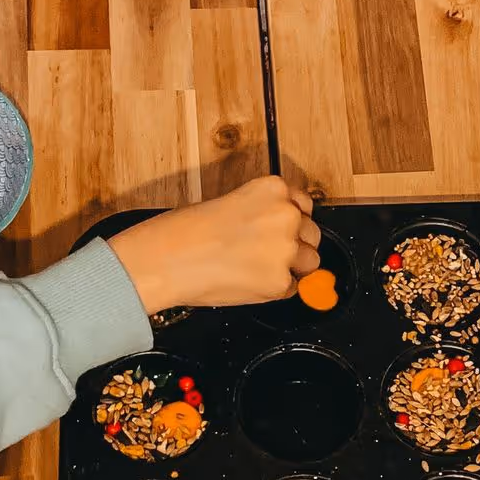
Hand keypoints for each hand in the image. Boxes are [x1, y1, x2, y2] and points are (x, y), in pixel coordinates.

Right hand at [107, 176, 321, 314]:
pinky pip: (292, 289)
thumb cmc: (185, 231)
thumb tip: (283, 235)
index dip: (292, 222)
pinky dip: (275, 289)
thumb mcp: (231, 204)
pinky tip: (247, 282)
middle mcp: (286, 215)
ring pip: (310, 263)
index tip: (280, 231)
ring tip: (256, 269)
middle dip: (295, 245)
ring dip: (292, 268)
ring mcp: (286, 250)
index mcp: (274, 189)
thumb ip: (262, 214)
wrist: (166, 259)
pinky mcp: (280, 282)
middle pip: (312, 234)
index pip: (304, 205)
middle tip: (265, 254)